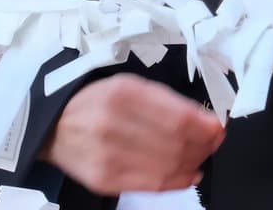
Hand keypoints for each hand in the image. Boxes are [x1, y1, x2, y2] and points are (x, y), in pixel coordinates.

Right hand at [41, 74, 224, 195]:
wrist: (54, 128)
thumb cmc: (99, 102)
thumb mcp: (131, 86)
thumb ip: (168, 102)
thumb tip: (206, 121)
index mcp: (124, 94)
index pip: (178, 118)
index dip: (205, 127)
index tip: (219, 126)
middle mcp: (113, 126)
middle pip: (176, 144)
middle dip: (204, 145)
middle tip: (214, 141)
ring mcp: (107, 157)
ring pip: (168, 166)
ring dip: (195, 162)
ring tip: (202, 155)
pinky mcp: (105, 181)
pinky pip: (152, 185)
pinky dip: (178, 181)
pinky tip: (189, 174)